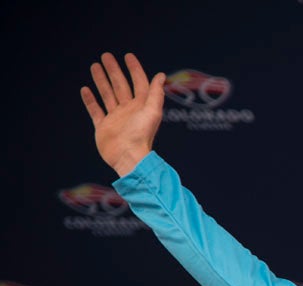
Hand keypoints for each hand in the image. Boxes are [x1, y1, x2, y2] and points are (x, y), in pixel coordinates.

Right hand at [80, 53, 165, 176]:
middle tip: (106, 56)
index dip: (134, 69)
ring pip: (107, 95)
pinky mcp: (103, 127)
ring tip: (94, 66)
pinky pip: (95, 111)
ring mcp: (115, 118)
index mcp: (141, 106)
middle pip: (120, 85)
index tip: (127, 56)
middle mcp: (128, 110)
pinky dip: (90, 100)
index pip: (138, 83)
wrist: (128, 157)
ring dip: (101, 81)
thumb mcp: (152, 112)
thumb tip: (160, 75)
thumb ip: (156, 93)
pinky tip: (86, 89)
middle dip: (114, 70)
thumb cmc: (141, 135)